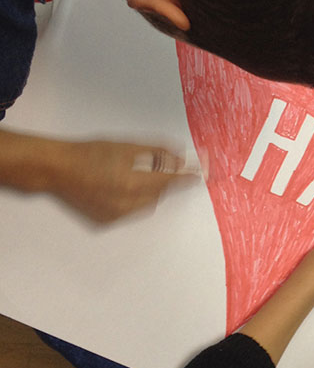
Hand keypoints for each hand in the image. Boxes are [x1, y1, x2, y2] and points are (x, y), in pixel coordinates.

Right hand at [48, 139, 197, 222]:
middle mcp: (127, 202)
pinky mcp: (107, 222)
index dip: (187, 178)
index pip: (171, 181)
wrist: (58, 169)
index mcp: (134, 181)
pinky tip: (116, 187)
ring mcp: (117, 214)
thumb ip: (156, 153)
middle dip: (163, 181)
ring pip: (147, 205)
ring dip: (148, 192)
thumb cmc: (90, 153)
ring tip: (130, 176)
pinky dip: (131, 201)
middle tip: (155, 169)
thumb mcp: (127, 146)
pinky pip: (130, 212)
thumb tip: (179, 158)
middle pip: (160, 194)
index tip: (200, 177)